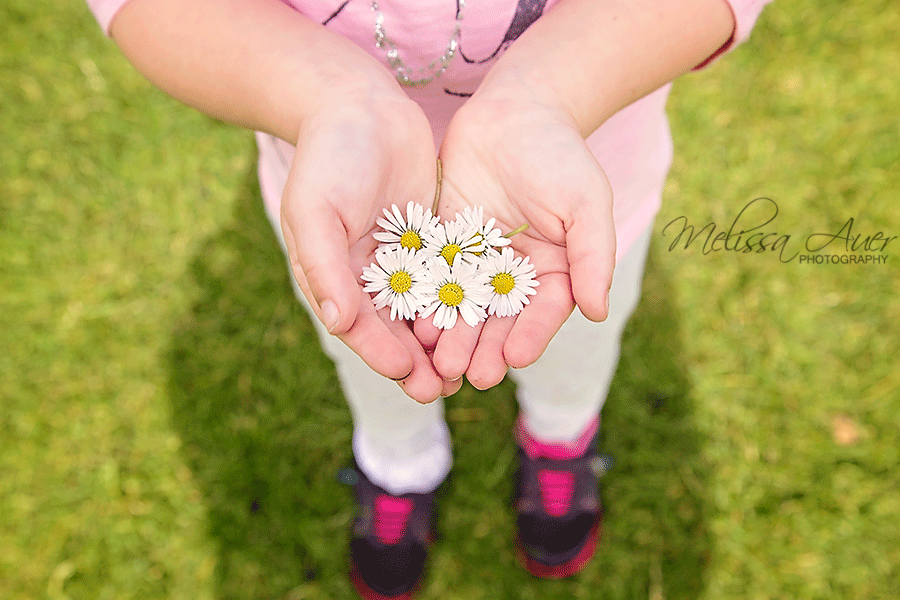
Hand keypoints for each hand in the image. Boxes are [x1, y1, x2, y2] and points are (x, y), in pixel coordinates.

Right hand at [280, 85, 460, 402]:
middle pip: (391, 328)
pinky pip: (445, 279)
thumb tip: (338, 322)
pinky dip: (460, 303)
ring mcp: (397, 259)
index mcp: (331, 274)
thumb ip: (323, 266)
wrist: (360, 106)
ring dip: (439, 341)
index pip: (357, 325)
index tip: (407, 375)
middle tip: (441, 389)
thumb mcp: (315, 209)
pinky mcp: (426, 241)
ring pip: (421, 311)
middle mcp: (364, 275)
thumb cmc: (328, 157)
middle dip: (414, 360)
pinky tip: (483, 323)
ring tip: (464, 371)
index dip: (380, 352)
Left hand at [416, 90, 615, 388]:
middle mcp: (515, 274)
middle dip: (487, 348)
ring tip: (440, 362)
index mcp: (555, 270)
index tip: (515, 359)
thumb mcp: (585, 202)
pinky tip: (414, 324)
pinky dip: (425, 302)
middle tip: (473, 375)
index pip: (544, 312)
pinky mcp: (445, 245)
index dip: (531, 336)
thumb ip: (593, 256)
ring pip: (464, 306)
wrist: (514, 111)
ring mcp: (478, 262)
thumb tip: (597, 311)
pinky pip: (434, 278)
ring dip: (454, 336)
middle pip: (500, 320)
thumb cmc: (559, 154)